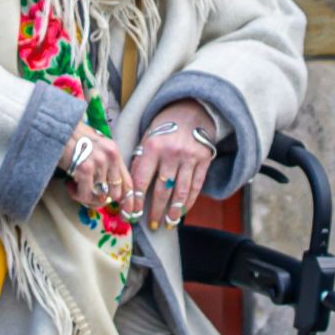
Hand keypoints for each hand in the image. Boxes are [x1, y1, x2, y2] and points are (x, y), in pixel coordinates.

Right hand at [59, 121, 131, 211]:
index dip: (128, 201)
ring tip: (75, 187)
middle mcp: (110, 157)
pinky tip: (69, 185)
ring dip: (85, 197)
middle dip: (101, 200)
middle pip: (115, 194)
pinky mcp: (85, 169)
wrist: (55, 127)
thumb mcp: (95, 147)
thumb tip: (106, 189)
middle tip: (87, 194)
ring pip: (99, 197)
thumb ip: (105, 164)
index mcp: (114, 152)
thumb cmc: (71, 137)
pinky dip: (76, 195)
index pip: (128, 182)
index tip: (126, 213)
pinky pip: (85, 195)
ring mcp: (99, 163)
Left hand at [129, 99, 216, 230]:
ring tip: (168, 224)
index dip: (136, 200)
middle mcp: (171, 153)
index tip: (132, 213)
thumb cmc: (164, 127)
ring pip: (181, 192)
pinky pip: (196, 186)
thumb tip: (130, 189)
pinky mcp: (204, 160)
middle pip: (162, 190)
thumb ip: (140, 160)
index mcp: (152, 146)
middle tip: (151, 225)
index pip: (141, 179)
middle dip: (155, 211)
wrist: (191, 109)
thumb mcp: (147, 137)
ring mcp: (189, 158)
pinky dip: (189, 202)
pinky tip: (182, 212)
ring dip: (173, 211)